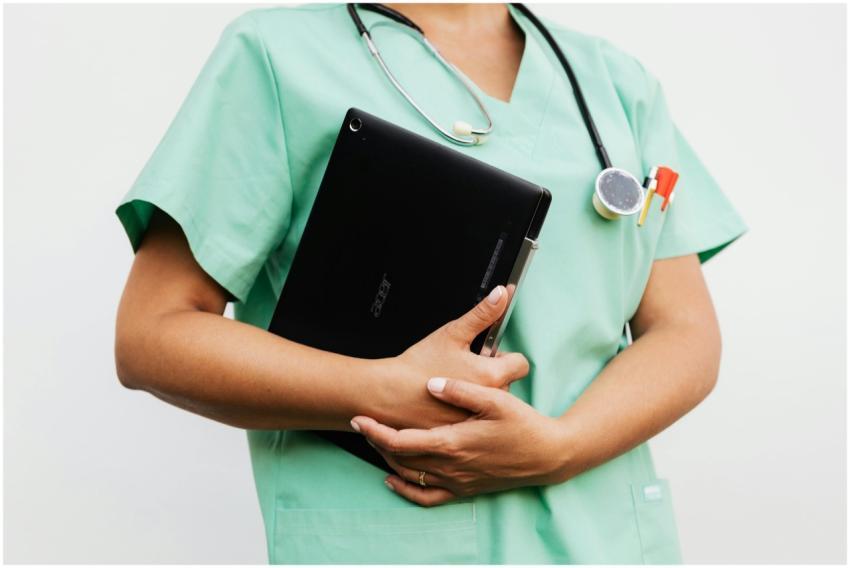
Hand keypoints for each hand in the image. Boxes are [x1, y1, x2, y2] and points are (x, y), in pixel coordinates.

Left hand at [350, 377, 568, 505]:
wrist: (549, 456)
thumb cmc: (524, 426)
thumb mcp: (496, 401)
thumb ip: (462, 391)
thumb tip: (432, 383)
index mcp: (454, 443)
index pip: (402, 441)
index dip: (376, 431)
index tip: (359, 418)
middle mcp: (451, 466)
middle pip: (400, 458)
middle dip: (376, 441)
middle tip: (361, 422)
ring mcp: (457, 481)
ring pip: (410, 476)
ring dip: (388, 459)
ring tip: (375, 439)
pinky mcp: (464, 489)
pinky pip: (427, 497)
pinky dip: (406, 490)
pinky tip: (393, 479)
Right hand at [375, 285, 528, 429]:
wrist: (389, 394)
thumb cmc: (418, 364)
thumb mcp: (453, 333)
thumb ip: (483, 314)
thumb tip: (502, 294)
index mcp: (492, 375)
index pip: (520, 364)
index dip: (504, 356)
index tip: (488, 354)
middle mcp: (488, 401)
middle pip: (505, 383)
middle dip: (489, 374)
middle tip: (463, 367)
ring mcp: (475, 419)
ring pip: (488, 402)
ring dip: (478, 393)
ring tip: (453, 384)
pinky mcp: (462, 432)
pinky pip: (473, 419)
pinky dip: (464, 410)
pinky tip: (447, 402)